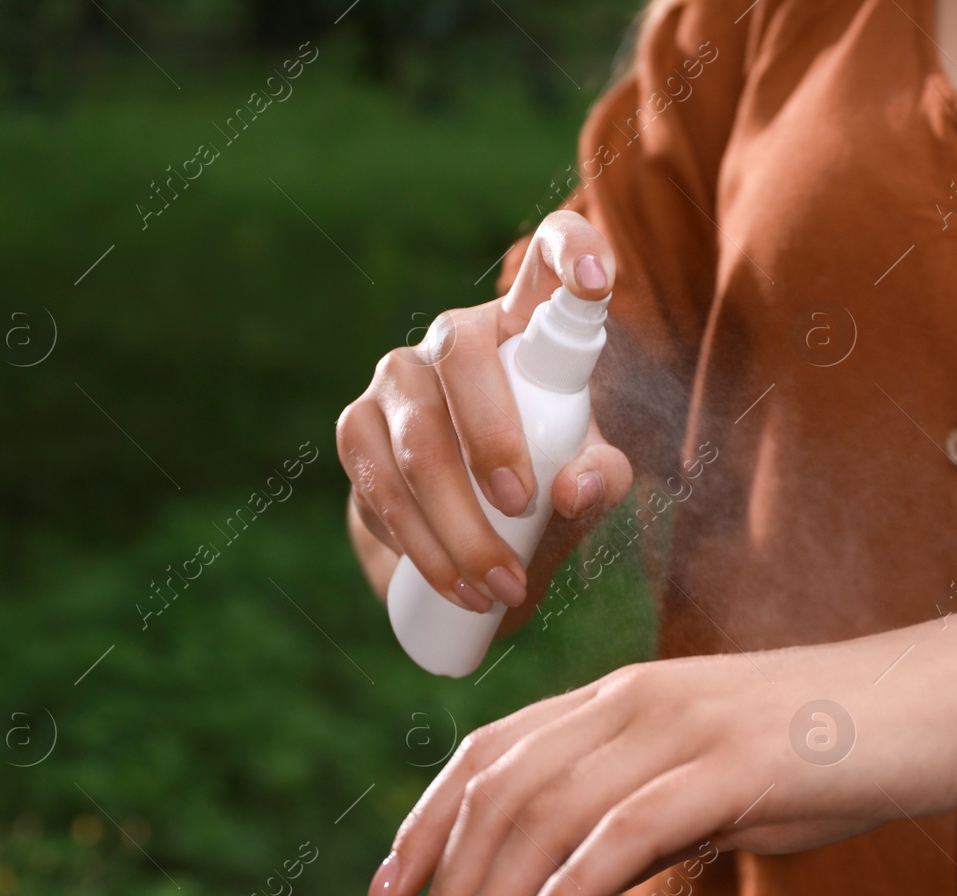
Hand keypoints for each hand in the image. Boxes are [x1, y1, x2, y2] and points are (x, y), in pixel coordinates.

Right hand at [336, 211, 634, 612]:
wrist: (462, 533)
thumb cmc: (541, 481)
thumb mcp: (584, 478)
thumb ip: (600, 478)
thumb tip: (571, 489)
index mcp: (523, 327)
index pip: (546, 260)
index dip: (572, 252)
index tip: (600, 279)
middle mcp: (454, 336)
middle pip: (463, 356)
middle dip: (491, 438)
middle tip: (521, 507)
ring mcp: (397, 379)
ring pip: (415, 436)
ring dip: (456, 520)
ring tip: (501, 584)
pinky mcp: (356, 429)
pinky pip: (378, 481)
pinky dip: (420, 542)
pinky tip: (454, 582)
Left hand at [365, 611, 956, 895]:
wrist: (950, 699)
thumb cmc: (839, 749)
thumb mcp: (723, 786)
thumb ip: (649, 820)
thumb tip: (584, 879)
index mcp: (624, 700)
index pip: (492, 751)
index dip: (429, 821)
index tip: (388, 893)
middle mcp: (637, 699)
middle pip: (503, 786)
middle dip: (446, 882)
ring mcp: (686, 725)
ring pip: (549, 807)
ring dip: (490, 895)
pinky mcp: (739, 761)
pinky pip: (632, 824)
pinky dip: (572, 881)